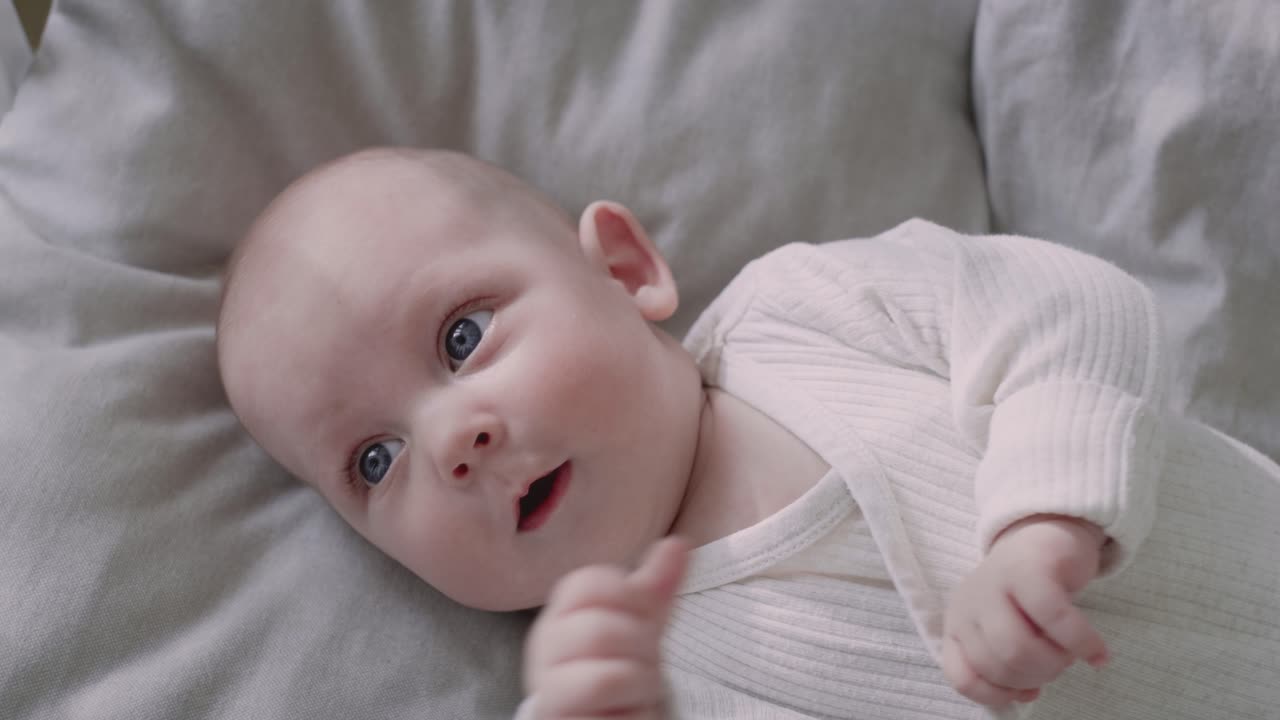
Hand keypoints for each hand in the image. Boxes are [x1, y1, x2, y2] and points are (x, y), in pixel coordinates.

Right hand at [524, 537, 688, 719]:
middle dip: (641, 648)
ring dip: (639, 685)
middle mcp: (546, 651)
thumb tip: (678, 543)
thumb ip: (654, 586)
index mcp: (561, 615)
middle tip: (646, 662)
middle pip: (600, 629)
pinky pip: (606, 716)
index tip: (646, 617)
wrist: (596, 717)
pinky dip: (633, 714)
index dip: (631, 596)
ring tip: (639, 692)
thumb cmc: (615, 666)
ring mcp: (551, 693)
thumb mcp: (638, 624)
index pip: (587, 584)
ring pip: (605, 679)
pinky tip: (631, 712)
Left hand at [942, 515, 1108, 707]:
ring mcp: (995, 583)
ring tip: (1072, 653)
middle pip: (997, 665)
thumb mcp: (1007, 627)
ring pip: (1019, 648)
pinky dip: (1082, 643)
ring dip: (1055, 662)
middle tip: (1059, 663)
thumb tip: (1024, 693)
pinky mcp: (1030, 569)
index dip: (998, 694)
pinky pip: (1054, 619)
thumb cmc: (1029, 591)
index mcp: (958, 623)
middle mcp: (969, 603)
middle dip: (1036, 676)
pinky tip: (1098, 654)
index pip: (962, 676)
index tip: (1028, 690)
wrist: (1046, 530)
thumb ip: (1007, 661)